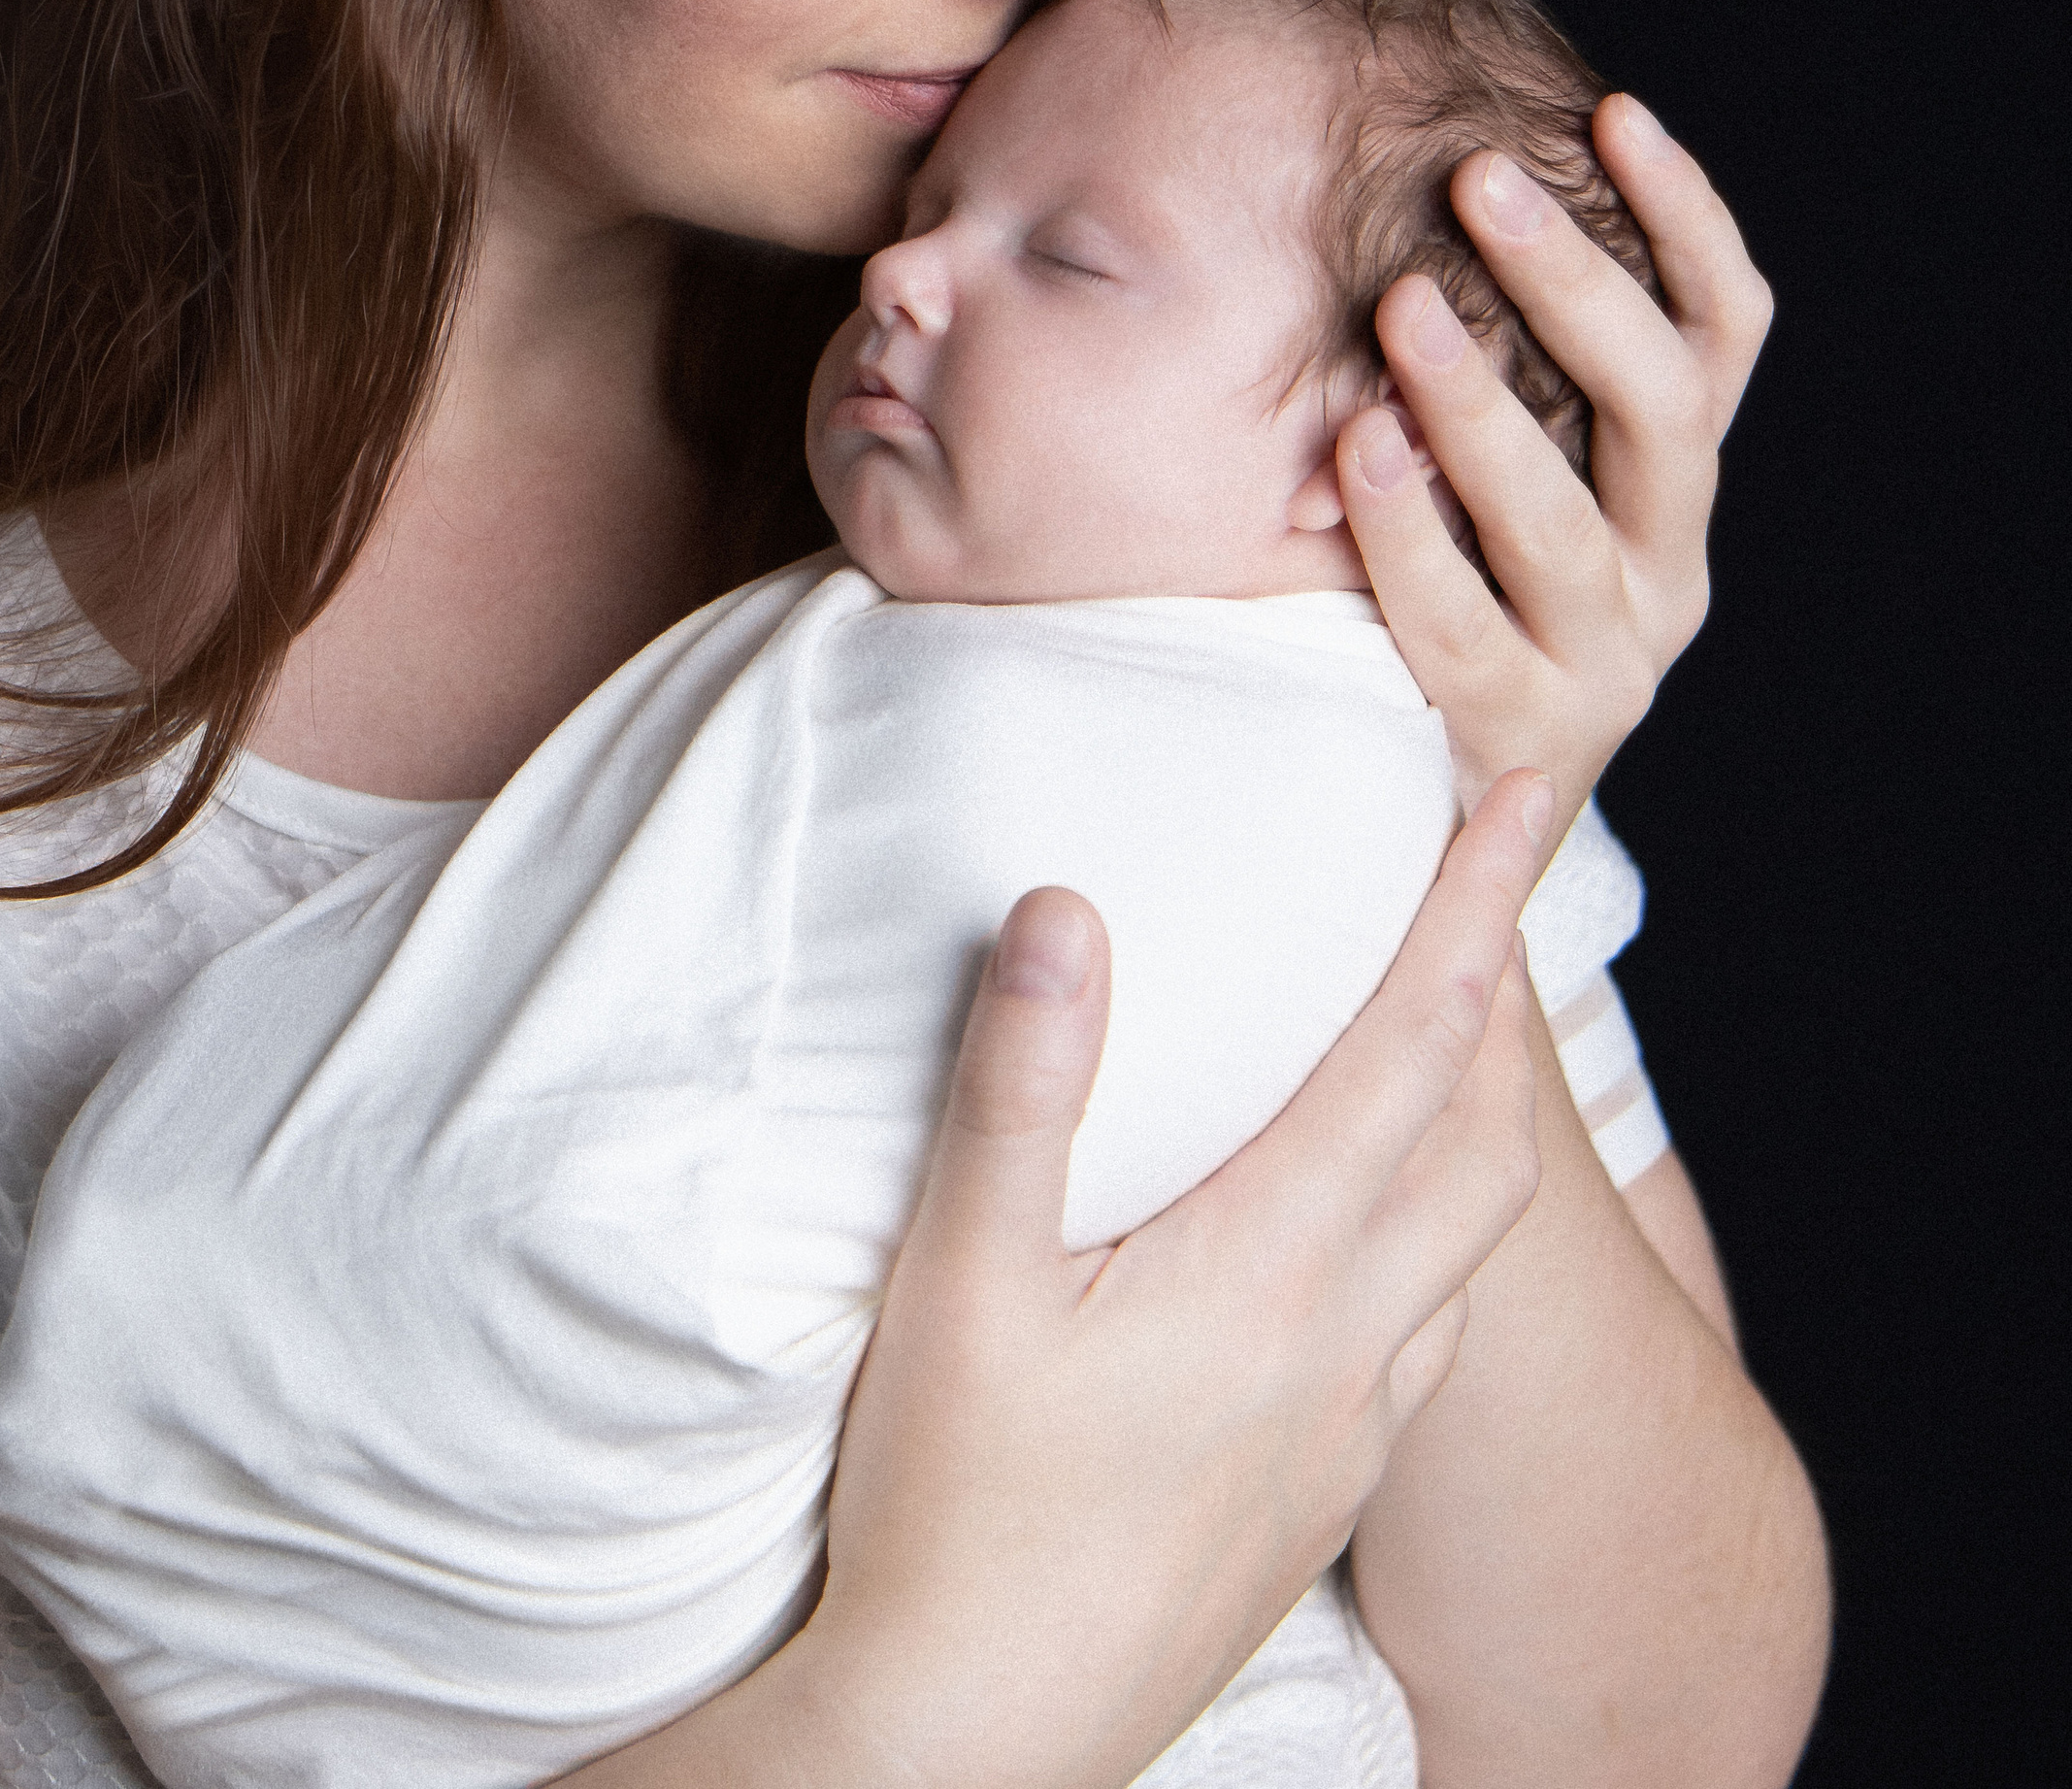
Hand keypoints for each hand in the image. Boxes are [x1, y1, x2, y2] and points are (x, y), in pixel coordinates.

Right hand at [743, 773, 1552, 1788]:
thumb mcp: (960, 1283)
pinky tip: (1376, 1237)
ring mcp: (1348, 1431)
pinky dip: (1438, 1233)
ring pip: (1471, 1242)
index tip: (1530, 790)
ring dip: (1482, 1116)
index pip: (1413, 1045)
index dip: (1475, 906)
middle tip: (1496, 879)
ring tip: (1449, 1035)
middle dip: (1501, 989)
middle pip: (1484, 1136)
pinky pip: (1431, 1333)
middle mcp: (1347, 1342)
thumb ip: (1021, 1088)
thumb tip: (1062, 909)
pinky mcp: (1323, 1498)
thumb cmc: (952, 1511)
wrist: (974, 1749)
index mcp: (1273, 1266)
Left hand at [1338, 96, 1770, 820]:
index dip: (1684, 218)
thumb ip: (1488, 354)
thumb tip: (1428, 168)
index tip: (1614, 113)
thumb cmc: (1446, 588)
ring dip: (1483, 404)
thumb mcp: (1490, 464)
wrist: (1440, 815)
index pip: (1721, 330)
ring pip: (1562, 520)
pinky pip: (1465, 627)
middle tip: (1477, 179)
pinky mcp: (1521, 732)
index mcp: (1675, 481)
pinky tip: (1357, 456)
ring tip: (1405, 307)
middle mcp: (1668, 564)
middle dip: (1572, 281)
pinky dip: (1410, 538)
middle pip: (1657, 404)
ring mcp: (1607, 658)